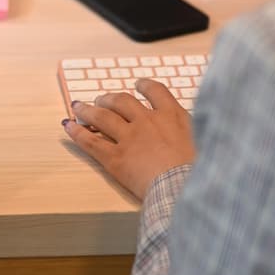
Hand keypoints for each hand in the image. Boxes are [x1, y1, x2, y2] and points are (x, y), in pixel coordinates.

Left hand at [63, 78, 195, 199]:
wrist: (185, 189)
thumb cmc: (201, 173)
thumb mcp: (206, 144)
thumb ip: (195, 133)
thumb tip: (199, 131)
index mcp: (173, 116)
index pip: (156, 92)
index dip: (145, 86)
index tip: (139, 84)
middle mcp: (147, 121)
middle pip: (123, 101)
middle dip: (111, 98)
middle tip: (103, 99)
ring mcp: (129, 138)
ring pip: (103, 117)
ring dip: (88, 110)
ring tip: (79, 106)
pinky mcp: (115, 158)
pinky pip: (91, 141)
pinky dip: (77, 132)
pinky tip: (68, 126)